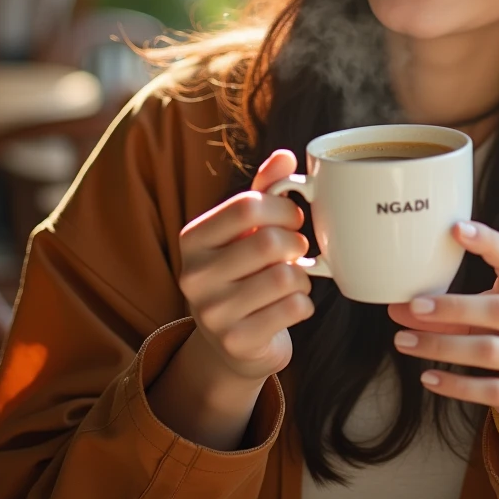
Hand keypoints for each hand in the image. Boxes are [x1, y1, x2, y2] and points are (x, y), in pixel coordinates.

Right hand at [177, 149, 314, 383]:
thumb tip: (286, 156)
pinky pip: (293, 309)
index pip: (247, 206)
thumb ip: (265, 191)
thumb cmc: (244, 272)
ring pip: (285, 277)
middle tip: (296, 252)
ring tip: (293, 279)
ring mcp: (212, 313)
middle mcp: (194, 275)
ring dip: (302, 277)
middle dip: (296, 244)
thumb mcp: (247, 230)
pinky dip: (304, 304)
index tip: (293, 218)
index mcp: (193, 239)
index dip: (283, 208)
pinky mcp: (235, 343)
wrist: (234, 343)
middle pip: (269, 242)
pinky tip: (292, 305)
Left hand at [388, 221, 498, 428]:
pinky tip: (427, 377)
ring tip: (404, 341)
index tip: (455, 229)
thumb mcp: (489, 309)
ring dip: (441, 346)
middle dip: (451, 308)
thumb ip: (452, 307)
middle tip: (412, 306)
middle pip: (497, 310)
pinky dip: (455, 385)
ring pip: (489, 351)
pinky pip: (490, 391)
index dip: (487, 242)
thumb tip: (400, 307)